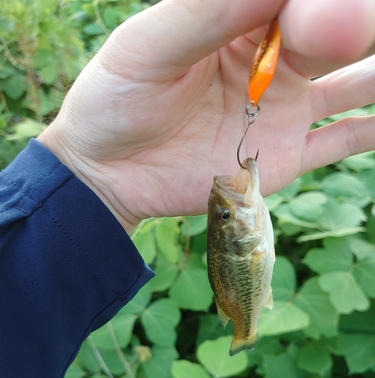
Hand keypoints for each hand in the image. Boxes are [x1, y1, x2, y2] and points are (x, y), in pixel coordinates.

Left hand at [38, 0, 374, 232]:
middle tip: (357, 30)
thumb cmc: (118, 100)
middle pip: (333, 34)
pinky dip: (372, 130)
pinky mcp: (285, 156)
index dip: (319, 3)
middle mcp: (270, 62)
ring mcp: (282, 110)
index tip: (321, 14)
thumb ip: (211, 12)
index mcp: (238, 22)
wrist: (111, 171)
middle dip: (356, 26)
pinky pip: (340, 141)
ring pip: (351, 84)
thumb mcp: (151, 47)